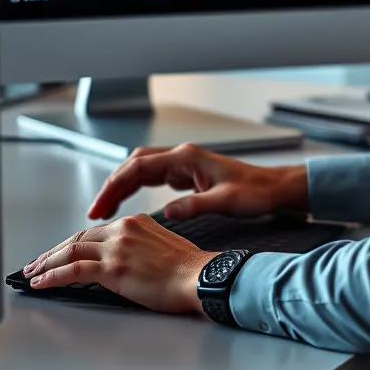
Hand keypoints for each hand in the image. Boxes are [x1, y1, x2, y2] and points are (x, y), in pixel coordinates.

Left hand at [21, 214, 216, 312]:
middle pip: (78, 238)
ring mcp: (117, 248)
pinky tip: (41, 283)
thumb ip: (138, 248)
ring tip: (33, 273)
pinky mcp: (112, 268)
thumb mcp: (161, 247)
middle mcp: (123, 230)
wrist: (198, 277)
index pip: (95, 232)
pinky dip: (53, 276)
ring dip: (47, 263)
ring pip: (71, 251)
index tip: (60, 253)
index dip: (72, 244)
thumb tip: (123, 262)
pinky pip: (74, 270)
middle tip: (37, 263)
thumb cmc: (188, 269)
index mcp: (135, 223)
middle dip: (53, 252)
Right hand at [88, 142, 308, 222]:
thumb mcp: (226, 202)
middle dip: (112, 185)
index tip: (99, 207)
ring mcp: (184, 164)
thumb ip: (196, 205)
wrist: (274, 188)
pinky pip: (154, 176)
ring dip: (122, 186)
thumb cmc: (255, 192)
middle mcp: (182, 156)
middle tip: (96, 211)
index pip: (139, 167)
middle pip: (135, 164)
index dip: (115, 187)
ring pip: (142, 169)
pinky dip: (137, 188)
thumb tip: (169, 213)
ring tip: (106, 210)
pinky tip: (130, 204)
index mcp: (187, 158)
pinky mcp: (188, 174)